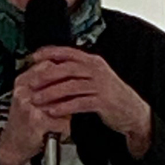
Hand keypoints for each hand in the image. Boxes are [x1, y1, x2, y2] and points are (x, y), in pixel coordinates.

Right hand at [0, 67, 70, 164]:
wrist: (12, 145)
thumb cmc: (23, 122)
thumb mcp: (28, 98)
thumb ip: (44, 85)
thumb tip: (69, 77)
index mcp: (22, 82)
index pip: (48, 65)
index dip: (65, 72)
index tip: (73, 79)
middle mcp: (24, 91)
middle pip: (57, 82)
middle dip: (69, 92)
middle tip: (75, 99)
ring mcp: (29, 106)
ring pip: (62, 102)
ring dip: (68, 112)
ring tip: (64, 118)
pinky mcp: (36, 121)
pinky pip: (62, 121)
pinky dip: (65, 128)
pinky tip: (60, 131)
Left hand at [29, 46, 152, 158]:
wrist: (133, 112)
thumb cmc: (113, 96)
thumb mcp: (97, 77)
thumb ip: (79, 71)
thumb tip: (56, 68)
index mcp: (93, 62)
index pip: (68, 52)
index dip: (49, 53)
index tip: (34, 56)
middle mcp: (97, 71)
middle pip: (67, 68)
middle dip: (46, 75)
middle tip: (32, 81)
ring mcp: (100, 86)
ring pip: (71, 86)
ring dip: (52, 93)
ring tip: (38, 99)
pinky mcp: (102, 102)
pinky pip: (79, 102)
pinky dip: (64, 106)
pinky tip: (54, 110)